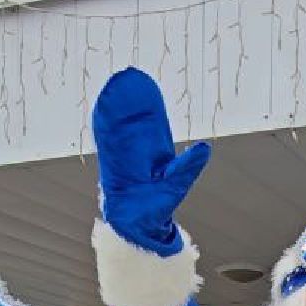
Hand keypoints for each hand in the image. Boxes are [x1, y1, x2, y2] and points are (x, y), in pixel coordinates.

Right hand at [90, 68, 210, 254]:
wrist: (135, 228)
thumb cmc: (156, 209)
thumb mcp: (176, 183)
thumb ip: (188, 166)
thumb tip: (205, 147)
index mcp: (153, 154)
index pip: (149, 124)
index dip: (146, 106)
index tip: (144, 86)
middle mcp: (136, 153)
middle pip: (131, 122)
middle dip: (127, 101)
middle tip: (126, 76)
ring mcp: (121, 158)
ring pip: (117, 129)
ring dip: (113, 110)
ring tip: (111, 88)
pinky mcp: (109, 166)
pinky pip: (105, 143)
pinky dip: (102, 127)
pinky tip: (100, 110)